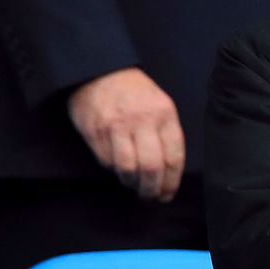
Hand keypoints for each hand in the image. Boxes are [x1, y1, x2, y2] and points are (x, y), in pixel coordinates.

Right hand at [68, 67, 184, 199]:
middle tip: (151, 197)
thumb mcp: (159, 104)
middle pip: (152, 167)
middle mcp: (142, 121)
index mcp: (164, 114)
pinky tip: (118, 169)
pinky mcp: (95, 132)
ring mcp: (117, 127)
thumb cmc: (134, 92)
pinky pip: (107, 161)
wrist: (99, 71)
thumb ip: (165, 133)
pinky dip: (114, 170)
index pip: (174, 156)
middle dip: (153, 189)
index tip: (169, 193)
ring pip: (128, 168)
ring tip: (134, 186)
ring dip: (132, 184)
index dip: (172, 181)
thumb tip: (168, 171)